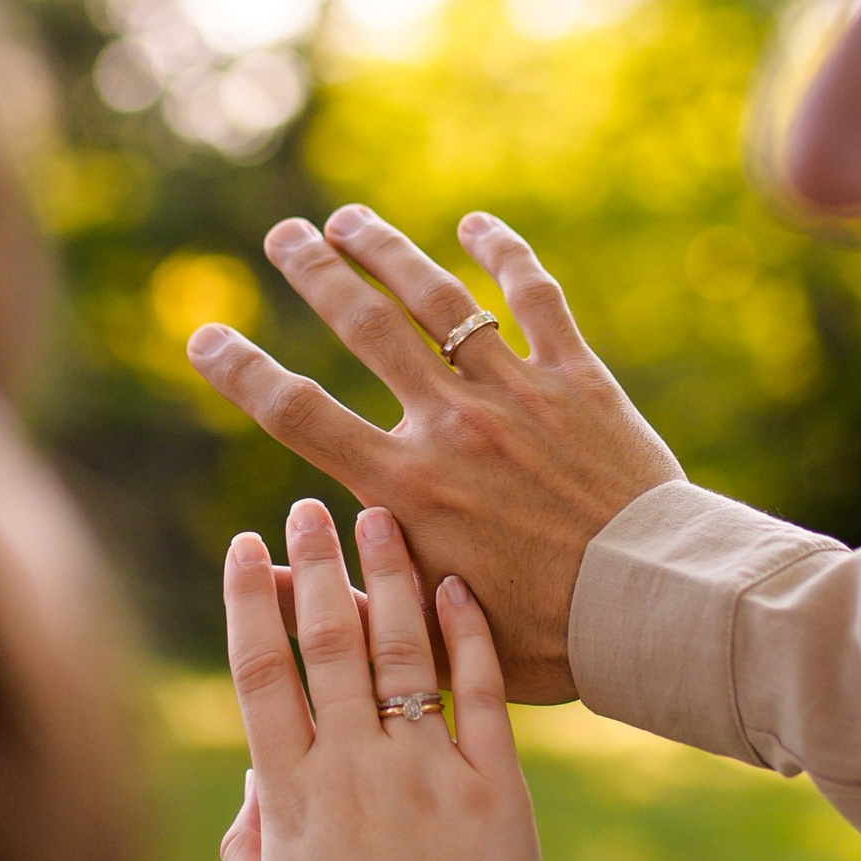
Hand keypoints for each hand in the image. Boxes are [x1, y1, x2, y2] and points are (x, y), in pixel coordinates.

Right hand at [186, 206, 681, 702]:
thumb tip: (270, 585)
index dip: (241, 371)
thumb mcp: (435, 638)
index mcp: (406, 491)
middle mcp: (452, 428)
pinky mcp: (579, 380)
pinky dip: (503, 253)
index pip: (298, 415)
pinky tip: (475, 224)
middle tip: (283, 235)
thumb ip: (356, 606)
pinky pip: (535, 297)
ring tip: (348, 220)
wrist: (656, 608)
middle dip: (314, 274)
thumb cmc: (549, 640)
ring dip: (387, 250)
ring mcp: (518, 395)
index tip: (204, 336)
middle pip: (363, 328)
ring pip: (438, 299)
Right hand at [220, 494, 543, 860]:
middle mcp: (355, 770)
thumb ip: (251, 838)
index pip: (261, 673)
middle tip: (308, 506)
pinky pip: (482, 695)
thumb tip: (258, 771)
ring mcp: (428, 774)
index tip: (246, 547)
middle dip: (315, 566)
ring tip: (380, 518)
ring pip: (403, 651)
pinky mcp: (496, 790)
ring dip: (389, 577)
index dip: (250, 602)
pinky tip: (459, 586)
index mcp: (290, 797)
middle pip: (329, 643)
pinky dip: (469, 636)